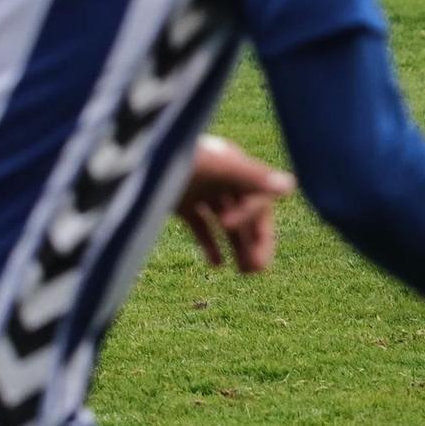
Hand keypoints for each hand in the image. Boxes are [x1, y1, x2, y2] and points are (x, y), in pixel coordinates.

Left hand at [176, 136, 295, 273]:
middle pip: (246, 212)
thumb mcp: (216, 167)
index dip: (250, 216)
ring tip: (244, 272)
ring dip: (236, 245)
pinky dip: (209, 244)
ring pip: (225, 221)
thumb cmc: (176, 153)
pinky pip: (201, 225)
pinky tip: (216, 265)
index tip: (229, 228)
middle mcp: (220, 177)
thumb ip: (253, 177)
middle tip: (257, 271)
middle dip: (253, 239)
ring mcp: (200, 189)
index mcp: (234, 164)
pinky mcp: (180, 201)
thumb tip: (291, 186)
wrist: (133, 154)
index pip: (257, 196)